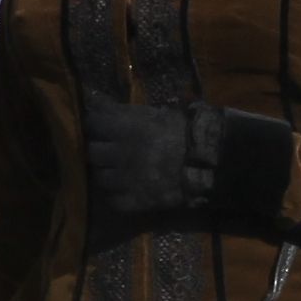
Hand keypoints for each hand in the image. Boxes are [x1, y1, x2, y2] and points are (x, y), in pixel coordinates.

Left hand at [81, 95, 209, 217]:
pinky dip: (116, 195)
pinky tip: (125, 188)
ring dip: (106, 172)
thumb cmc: (184, 132)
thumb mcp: (154, 114)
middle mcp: (119, 153)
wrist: (209, 163)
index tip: (99, 126)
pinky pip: (113, 200)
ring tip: (117, 170)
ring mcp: (125, 180)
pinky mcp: (134, 201)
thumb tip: (95, 99)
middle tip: (107, 149)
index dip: (94, 124)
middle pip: (91, 151)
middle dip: (98, 149)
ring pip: (99, 177)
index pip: (92, 122)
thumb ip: (123, 111)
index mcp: (125, 128)